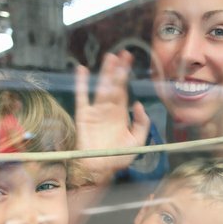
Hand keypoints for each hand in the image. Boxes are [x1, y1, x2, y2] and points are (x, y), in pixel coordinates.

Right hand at [75, 51, 150, 181]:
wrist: (99, 170)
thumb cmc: (117, 157)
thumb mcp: (137, 142)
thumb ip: (141, 123)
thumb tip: (138, 104)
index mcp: (121, 114)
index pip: (124, 90)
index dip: (126, 75)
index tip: (129, 60)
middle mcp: (108, 110)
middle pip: (114, 85)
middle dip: (118, 70)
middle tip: (122, 53)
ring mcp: (95, 111)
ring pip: (101, 87)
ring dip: (105, 73)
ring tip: (109, 57)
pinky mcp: (84, 115)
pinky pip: (82, 96)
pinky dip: (81, 83)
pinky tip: (82, 70)